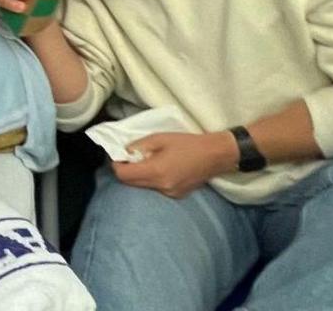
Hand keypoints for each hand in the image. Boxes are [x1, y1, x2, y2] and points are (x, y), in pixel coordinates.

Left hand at [112, 131, 238, 198]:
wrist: (216, 155)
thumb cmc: (188, 144)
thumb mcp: (160, 138)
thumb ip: (139, 145)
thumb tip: (125, 151)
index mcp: (156, 172)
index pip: (124, 176)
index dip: (116, 165)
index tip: (118, 156)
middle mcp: (161, 187)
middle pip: (131, 184)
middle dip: (125, 171)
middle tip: (128, 158)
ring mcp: (170, 193)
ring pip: (143, 187)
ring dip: (138, 176)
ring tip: (145, 161)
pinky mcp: (177, 195)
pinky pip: (155, 188)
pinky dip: (151, 179)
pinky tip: (159, 168)